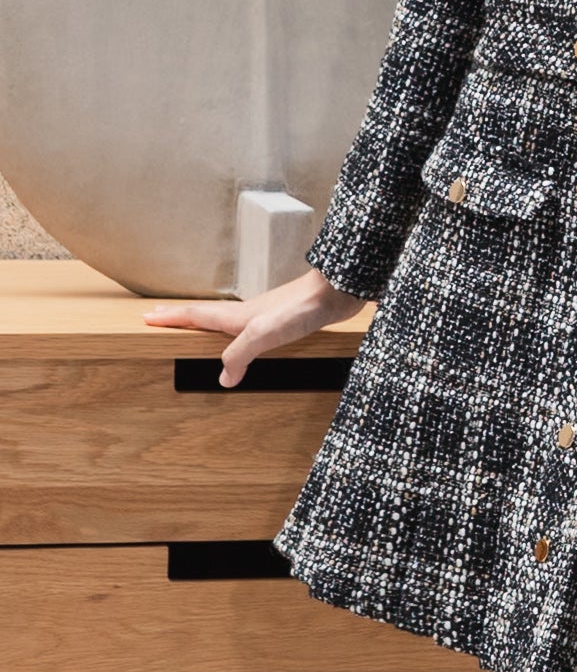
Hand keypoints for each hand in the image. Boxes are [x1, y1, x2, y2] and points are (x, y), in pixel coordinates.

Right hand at [141, 266, 367, 388]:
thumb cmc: (301, 308)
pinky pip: (248, 330)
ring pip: (226, 320)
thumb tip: (222, 379)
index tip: (147, 318)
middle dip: (181, 317)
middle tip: (160, 317)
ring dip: (206, 323)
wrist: (336, 292)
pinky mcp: (283, 322)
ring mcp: (265, 317)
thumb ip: (239, 354)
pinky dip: (235, 334)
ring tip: (195, 328)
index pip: (195, 316)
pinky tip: (245, 339)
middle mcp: (247, 314)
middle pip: (206, 315)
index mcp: (237, 317)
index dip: (171, 318)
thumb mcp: (264, 334)